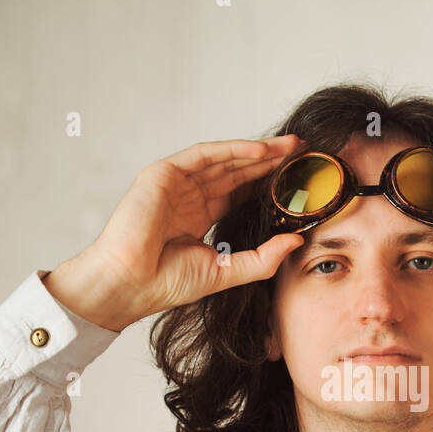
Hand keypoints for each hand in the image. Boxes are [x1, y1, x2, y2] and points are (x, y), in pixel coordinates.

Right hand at [45, 135, 305, 330]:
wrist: (131, 284)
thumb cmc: (167, 283)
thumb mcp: (227, 271)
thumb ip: (263, 258)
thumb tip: (296, 240)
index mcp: (199, 217)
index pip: (239, 193)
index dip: (267, 185)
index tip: (298, 180)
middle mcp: (188, 197)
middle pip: (236, 172)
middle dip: (269, 162)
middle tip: (301, 154)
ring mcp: (176, 184)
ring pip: (224, 159)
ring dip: (257, 151)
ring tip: (290, 147)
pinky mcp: (164, 174)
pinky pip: (205, 154)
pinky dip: (234, 149)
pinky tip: (262, 151)